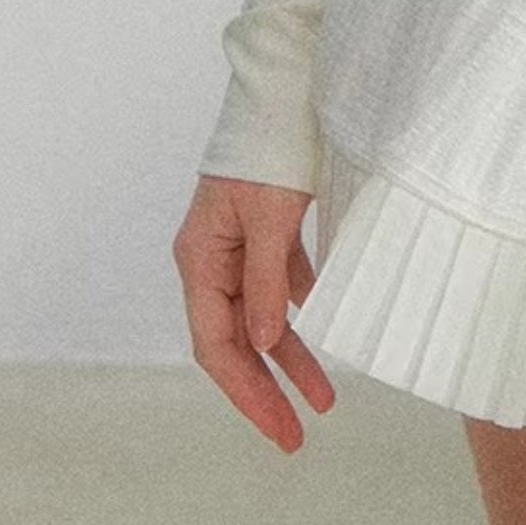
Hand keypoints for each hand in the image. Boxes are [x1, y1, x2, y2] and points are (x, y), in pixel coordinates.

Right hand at [173, 173, 335, 452]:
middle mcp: (211, 259)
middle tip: (297, 437)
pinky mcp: (265, 231)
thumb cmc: (271, 146)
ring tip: (326, 399)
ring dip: (291, 356)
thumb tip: (262, 343)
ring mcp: (237, 245)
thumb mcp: (271, 218)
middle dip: (265, 390)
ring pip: (261, 317)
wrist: (284, 87)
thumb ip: (266, 282)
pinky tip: (325, 329)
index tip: (281, 428)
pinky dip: (300, 311)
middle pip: (234, 341)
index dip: (247, 392)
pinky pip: (279, 285)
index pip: (216, 345)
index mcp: (199, 259)